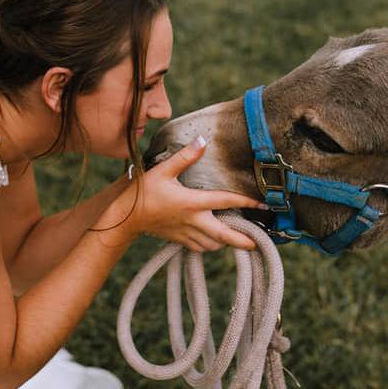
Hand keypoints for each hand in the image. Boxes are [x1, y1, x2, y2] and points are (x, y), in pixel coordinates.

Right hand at [114, 136, 267, 251]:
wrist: (125, 218)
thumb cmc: (143, 192)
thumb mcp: (163, 170)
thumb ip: (185, 157)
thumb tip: (202, 140)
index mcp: (193, 203)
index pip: (226, 202)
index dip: (246, 202)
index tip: (263, 205)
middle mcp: (193, 221)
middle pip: (225, 235)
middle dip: (243, 241)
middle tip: (258, 244)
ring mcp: (186, 233)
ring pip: (214, 244)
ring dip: (227, 243)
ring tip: (239, 240)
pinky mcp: (179, 240)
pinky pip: (200, 248)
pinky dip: (210, 246)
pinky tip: (214, 242)